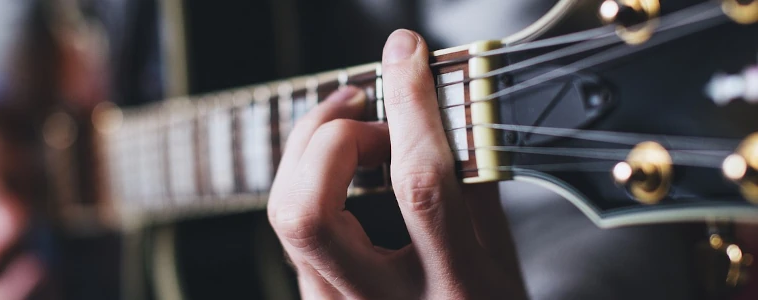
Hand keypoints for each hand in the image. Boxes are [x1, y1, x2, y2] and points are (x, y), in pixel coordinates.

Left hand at [268, 29, 525, 298]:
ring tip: (354, 125)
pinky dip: (310, 179)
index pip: (420, 186)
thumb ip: (473, 181)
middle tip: (369, 112)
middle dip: (331, 140)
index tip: (406, 56)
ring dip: (310, 151)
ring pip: (286, 220)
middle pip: (308, 213)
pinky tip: (341, 164)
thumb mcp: (501, 258)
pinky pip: (293, 230)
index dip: (411, 109)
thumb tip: (447, 104)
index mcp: (453, 291)